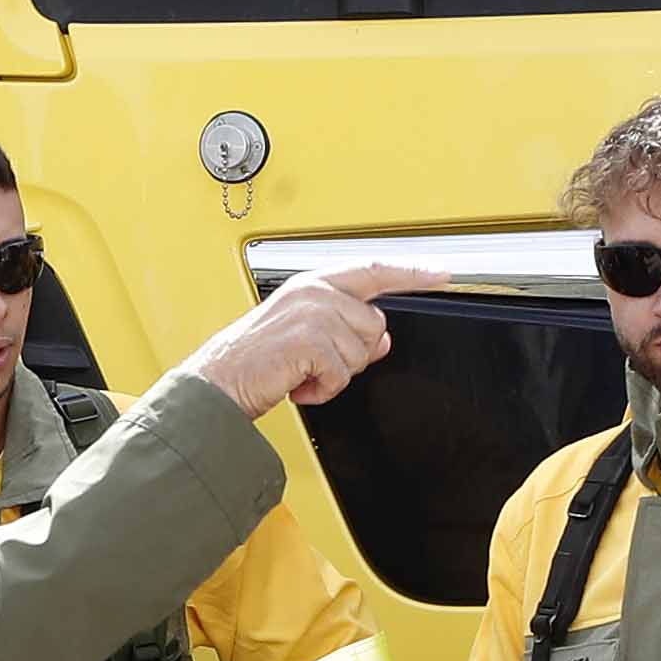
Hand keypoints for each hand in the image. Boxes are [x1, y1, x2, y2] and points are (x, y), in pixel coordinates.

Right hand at [182, 264, 443, 418]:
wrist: (219, 381)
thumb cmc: (253, 360)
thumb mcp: (305, 337)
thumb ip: (346, 330)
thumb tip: (382, 339)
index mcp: (314, 283)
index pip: (373, 271)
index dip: (411, 274)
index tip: (442, 273)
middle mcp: (315, 292)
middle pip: (373, 326)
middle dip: (353, 354)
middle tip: (316, 363)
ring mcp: (313, 313)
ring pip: (360, 353)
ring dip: (334, 374)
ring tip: (301, 372)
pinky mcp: (311, 340)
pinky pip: (343, 374)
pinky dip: (323, 390)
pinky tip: (298, 384)